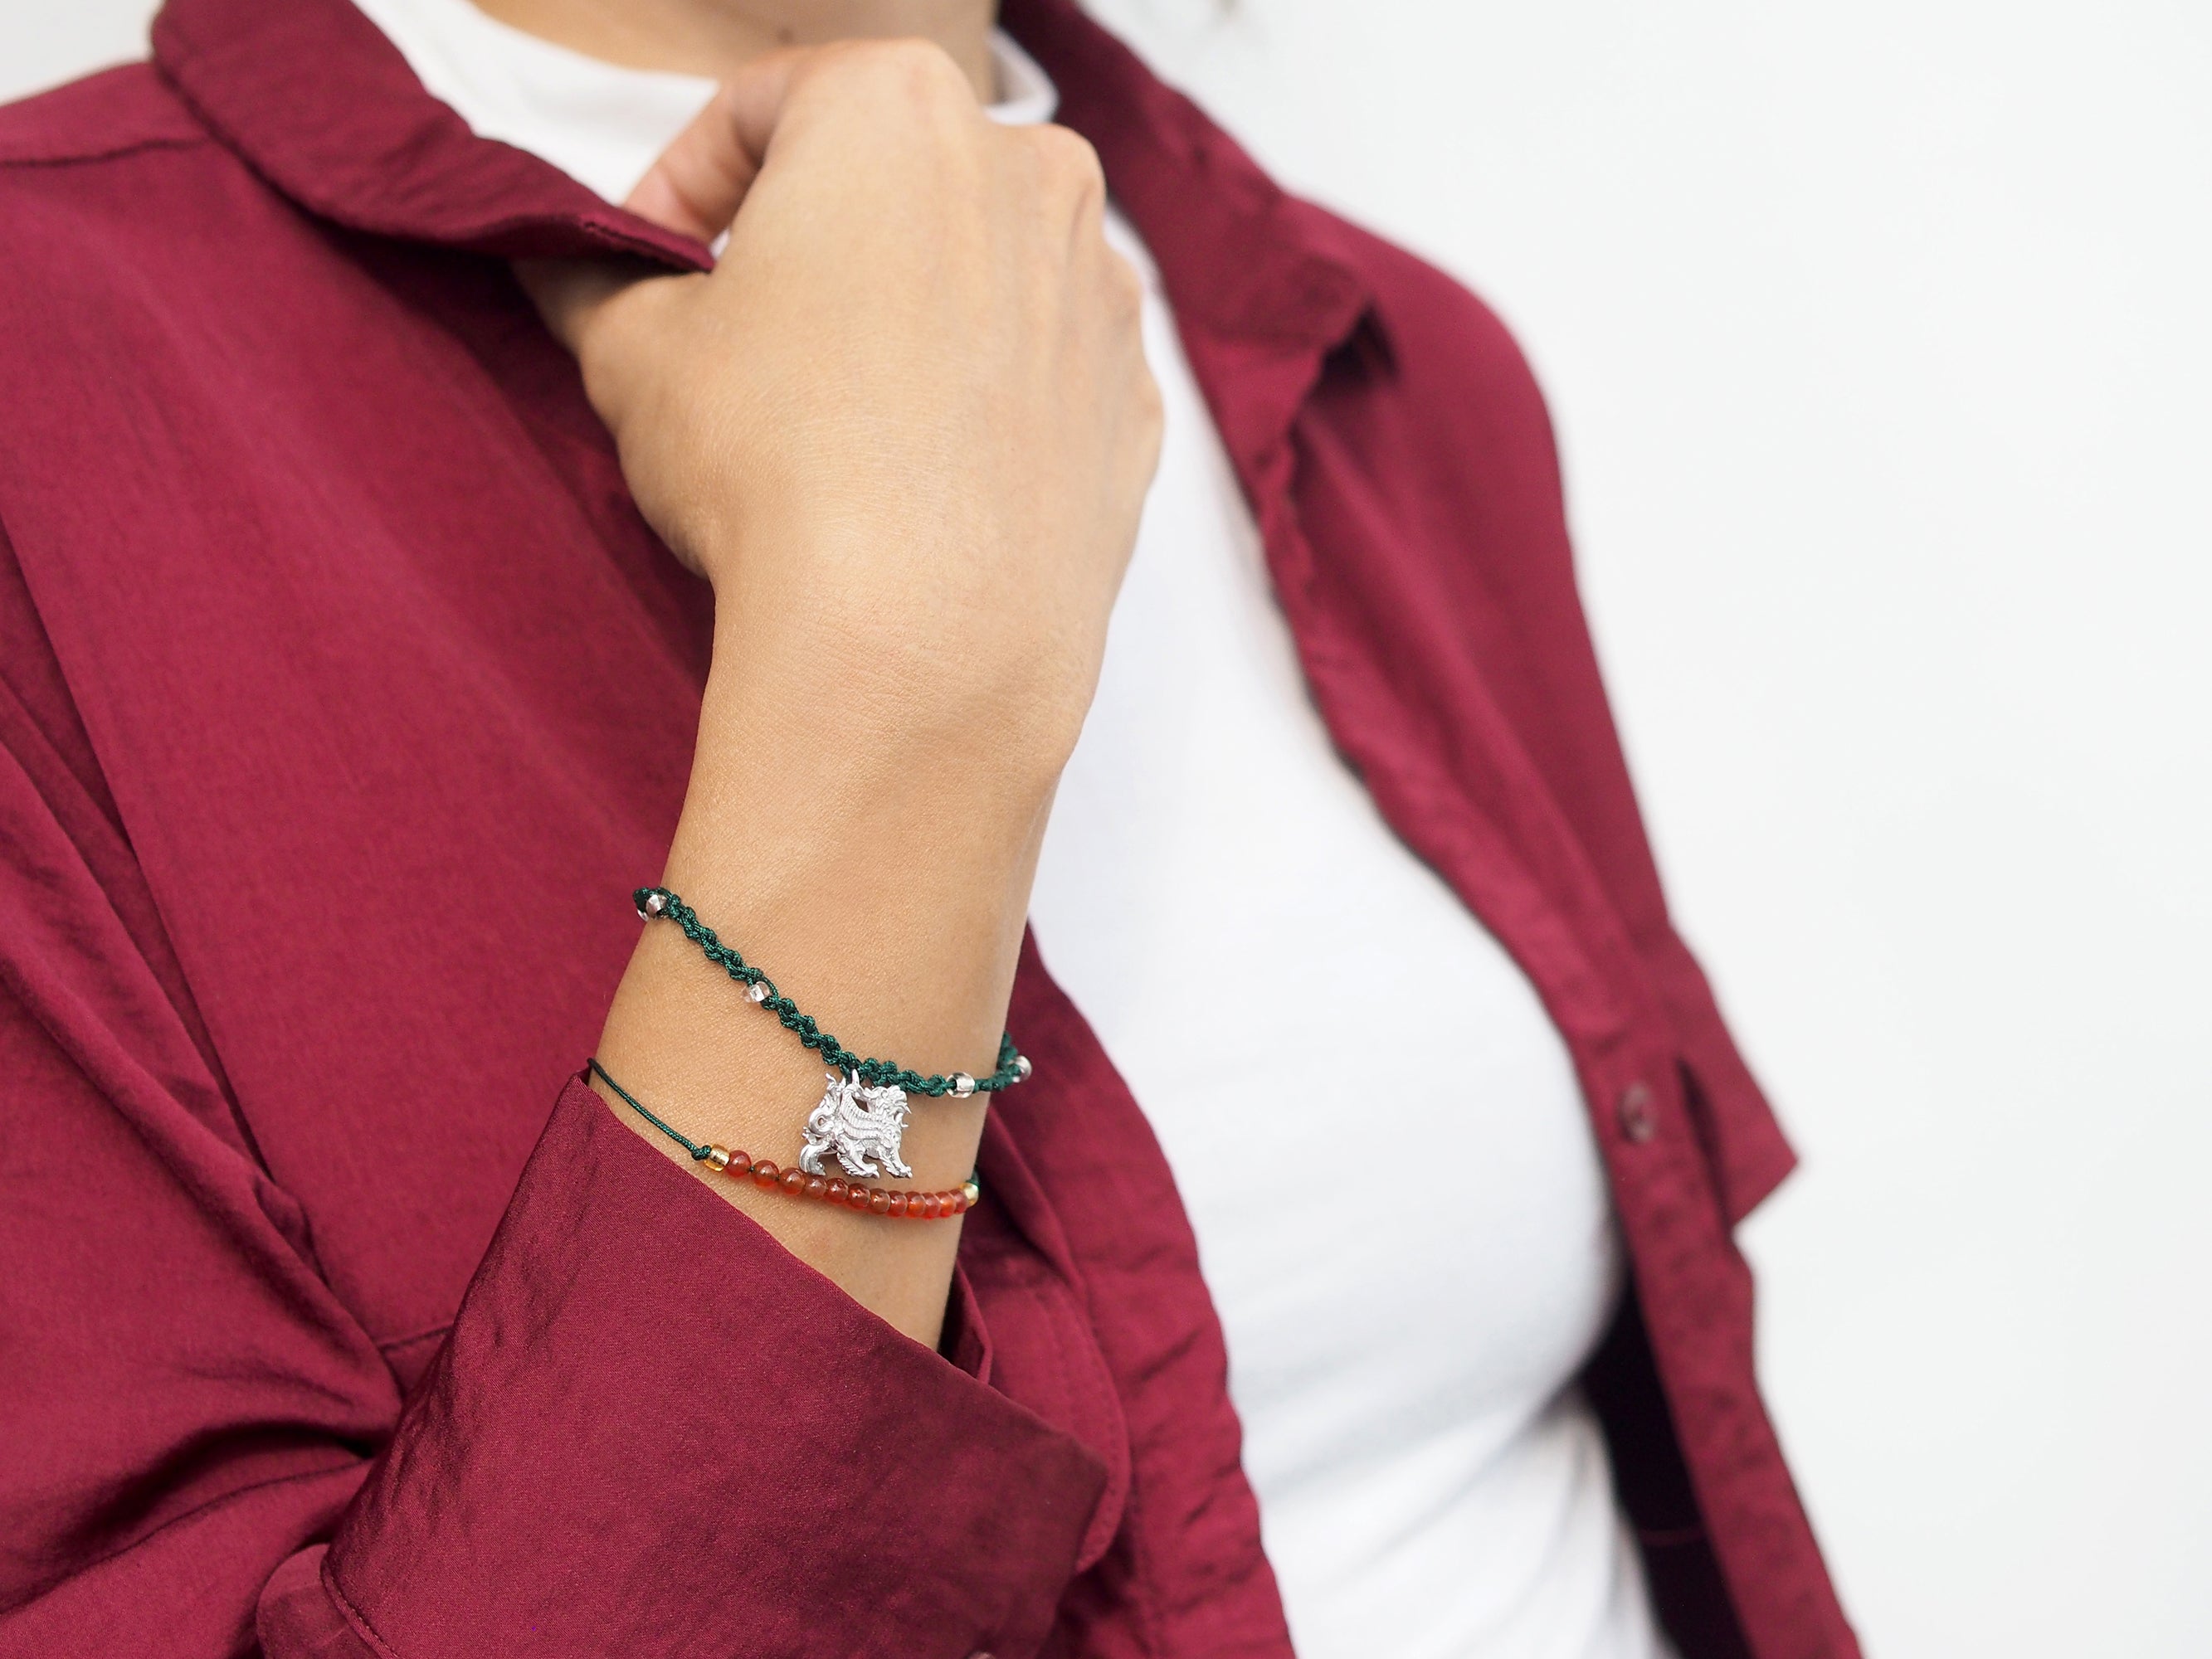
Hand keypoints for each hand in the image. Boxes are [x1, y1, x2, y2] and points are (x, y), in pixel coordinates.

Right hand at [522, 40, 1160, 781]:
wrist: (919, 642)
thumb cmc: (775, 467)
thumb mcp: (632, 354)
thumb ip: (594, 280)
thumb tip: (568, 269)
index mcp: (900, 107)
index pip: (760, 107)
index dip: (680, 185)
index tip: (648, 263)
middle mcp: (1030, 172)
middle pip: (888, 181)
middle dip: (807, 246)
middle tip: (738, 342)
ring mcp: (1099, 291)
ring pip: (974, 275)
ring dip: (901, 322)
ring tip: (831, 424)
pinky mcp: (1133, 402)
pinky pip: (1037, 373)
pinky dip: (980, 402)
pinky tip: (917, 480)